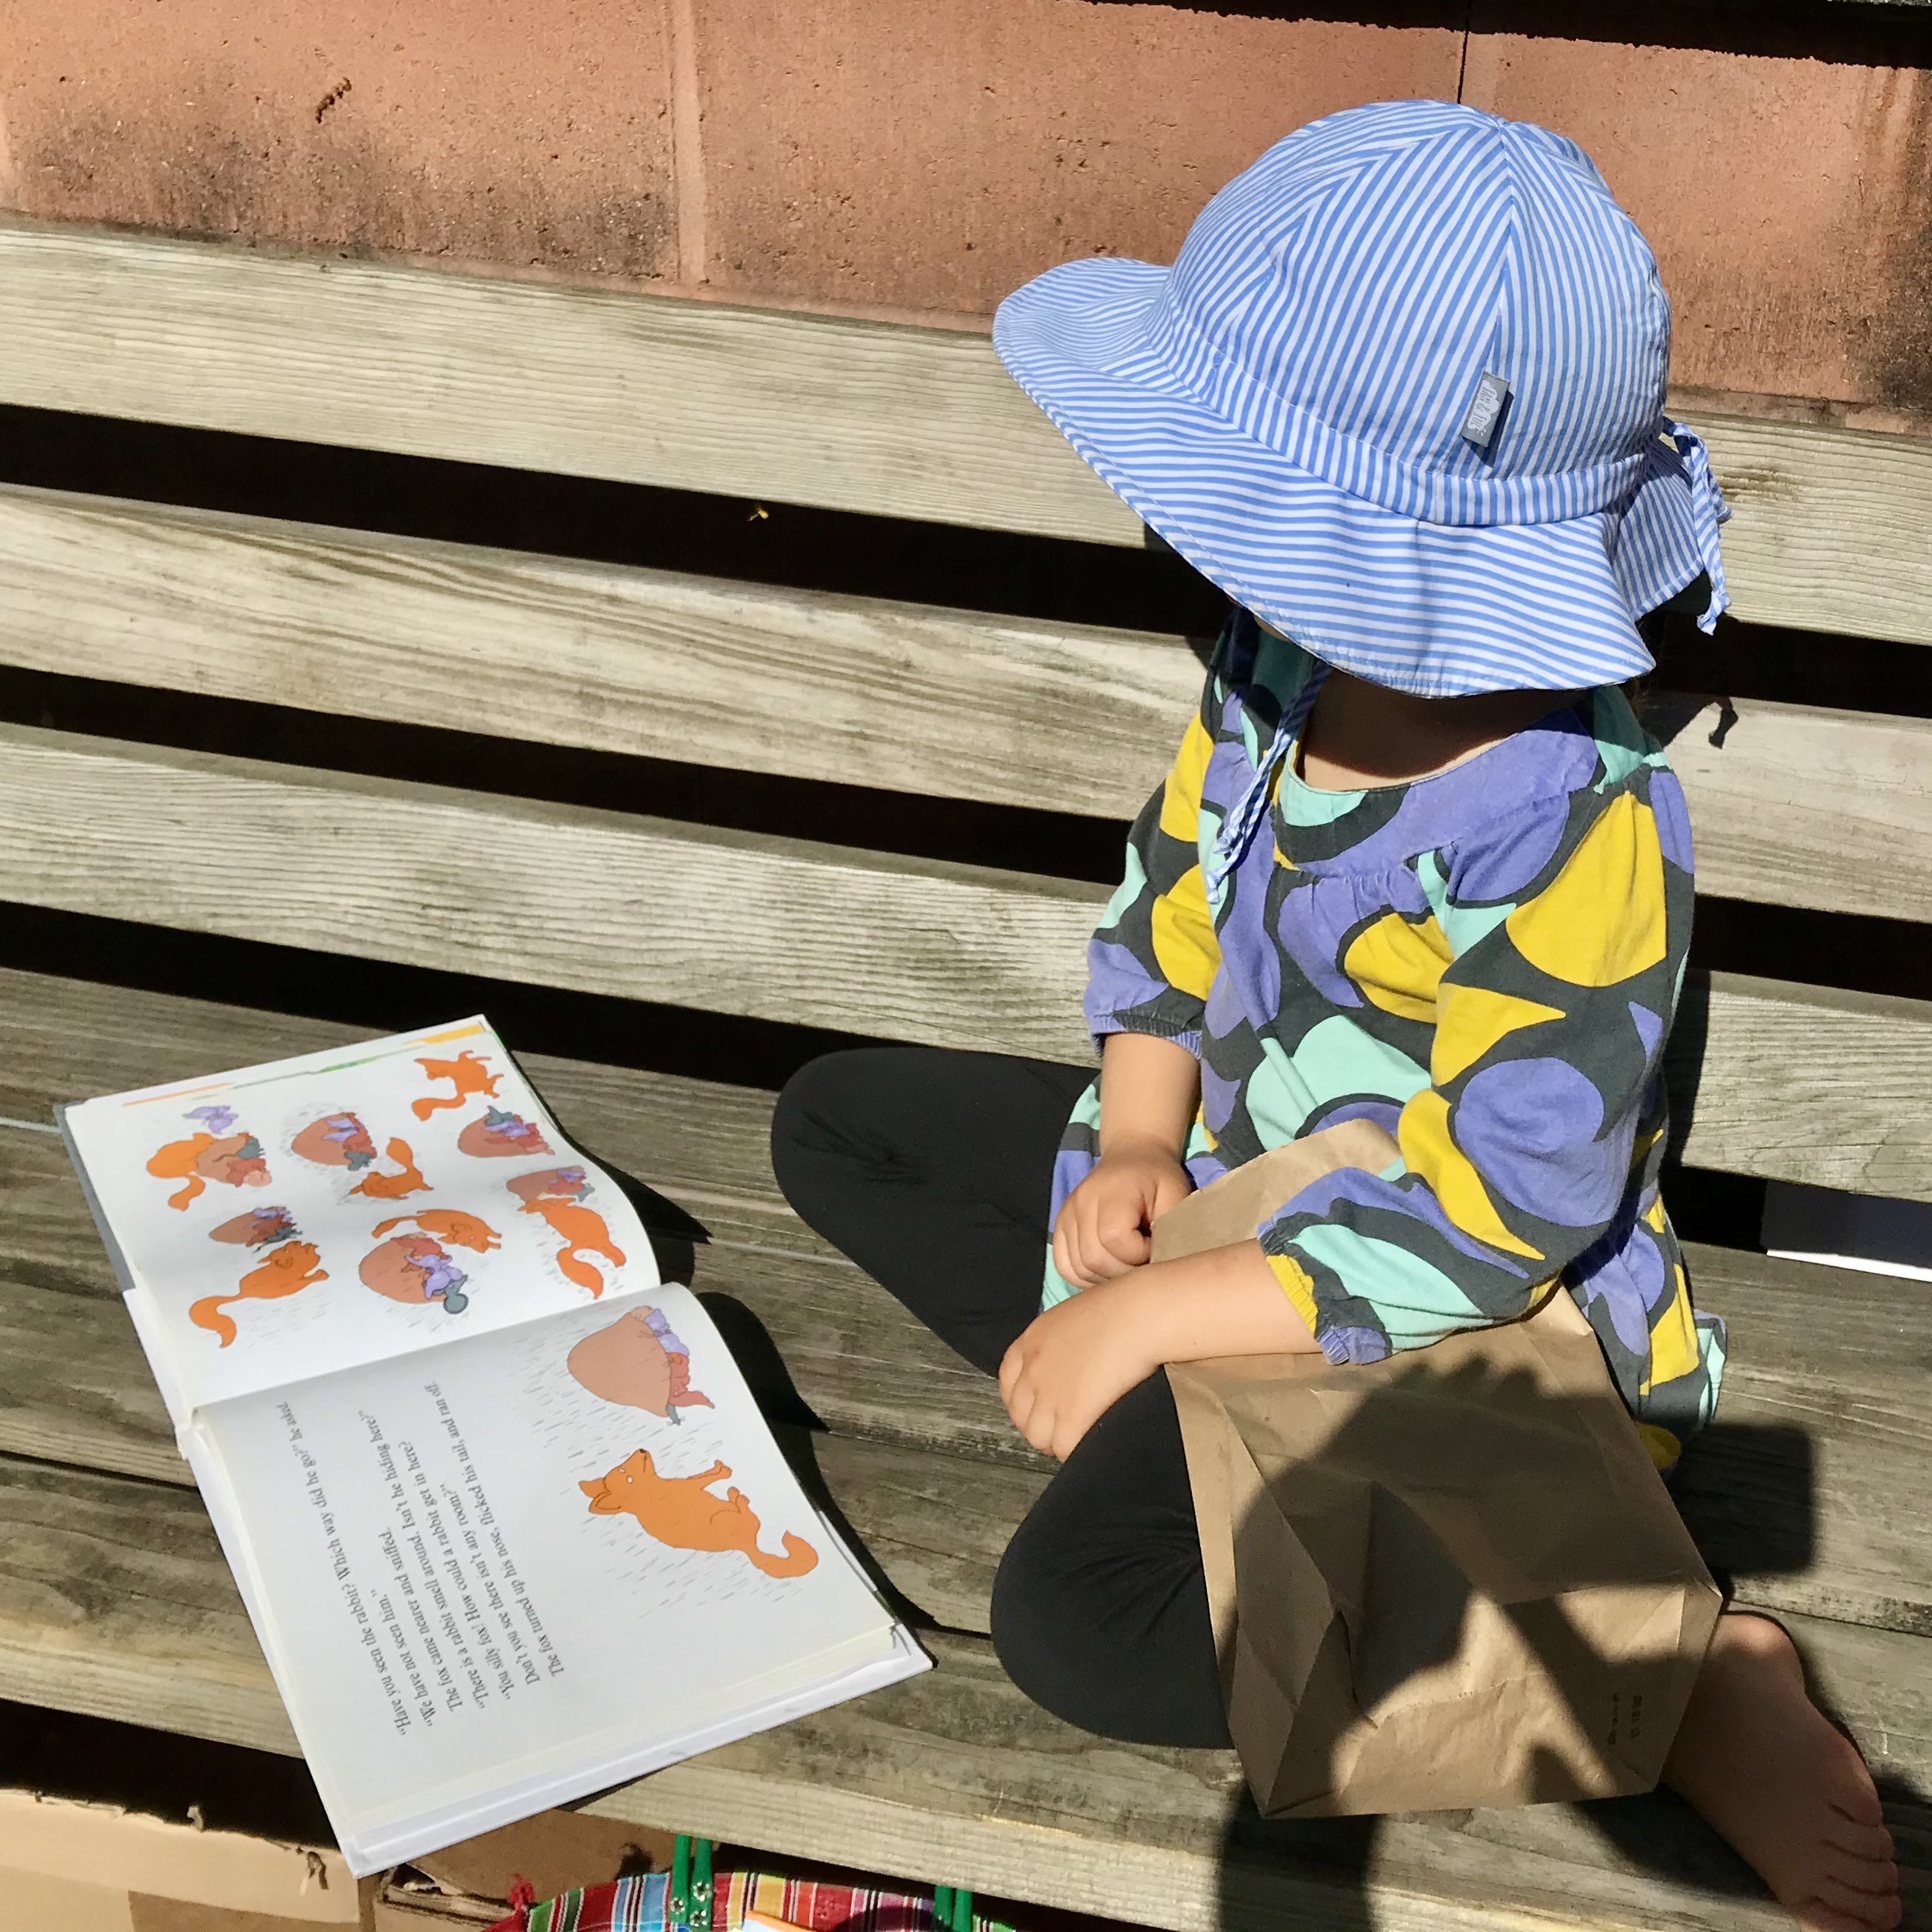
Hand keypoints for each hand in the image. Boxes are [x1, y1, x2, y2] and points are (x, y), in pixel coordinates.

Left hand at [998, 1273, 1164, 1460]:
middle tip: (1062, 1428)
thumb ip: (1062, 1340)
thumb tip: (1070, 1361)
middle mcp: (1034, 1368)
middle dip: (1038, 1425)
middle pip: (1019, 1414)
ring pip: (1038, 1437)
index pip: (1007, 1381)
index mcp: (1032, 1340)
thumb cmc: (1123, 1308)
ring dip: (1056, 1442)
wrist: (1141, 1315)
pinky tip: (1093, 1442)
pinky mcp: (1072, 1414)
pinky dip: (1076, 1450)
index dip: (1022, 1400)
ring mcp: (1050, 1393)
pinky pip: (1064, 1448)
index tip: (1037, 1408)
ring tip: (1079, 1437)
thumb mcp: (1076, 1315)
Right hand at [1052, 1144, 1192, 1288]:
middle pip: (1093, 1258)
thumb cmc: (1158, 1178)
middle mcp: (1081, 1203)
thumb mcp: (1176, 1196)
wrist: (1132, 1156)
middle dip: (1122, 1273)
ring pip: (1078, 1268)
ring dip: (1105, 1278)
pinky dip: (1085, 1276)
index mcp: (1113, 1192)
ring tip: (1126, 1266)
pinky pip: (1064, 1266)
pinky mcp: (1060, 1227)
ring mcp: (1066, 1216)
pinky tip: (1106, 1270)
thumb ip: (1170, 1230)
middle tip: (1142, 1264)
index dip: (1138, 1255)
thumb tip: (1162, 1265)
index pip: (1113, 1239)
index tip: (1154, 1247)